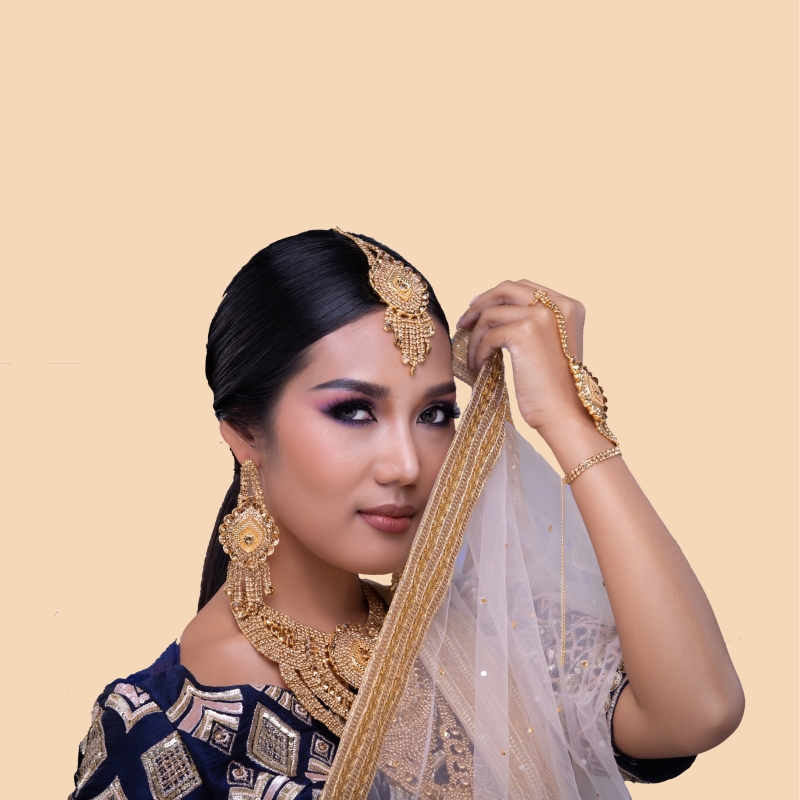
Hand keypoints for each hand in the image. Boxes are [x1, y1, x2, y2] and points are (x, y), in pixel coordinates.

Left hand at [456, 279, 591, 434]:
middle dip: (479, 304)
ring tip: (475, 357)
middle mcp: (558, 304)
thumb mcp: (552, 344)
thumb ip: (534, 322)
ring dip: (476, 336)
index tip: (477, 307)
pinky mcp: (524, 332)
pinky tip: (479, 366)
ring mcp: (542, 315)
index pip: (522, 286)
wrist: (562, 412)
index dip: (495, 295)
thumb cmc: (554, 387)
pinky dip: (478, 351)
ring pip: (491, 313)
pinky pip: (488, 335)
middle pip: (505, 289)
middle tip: (464, 322)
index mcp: (569, 305)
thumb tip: (495, 310)